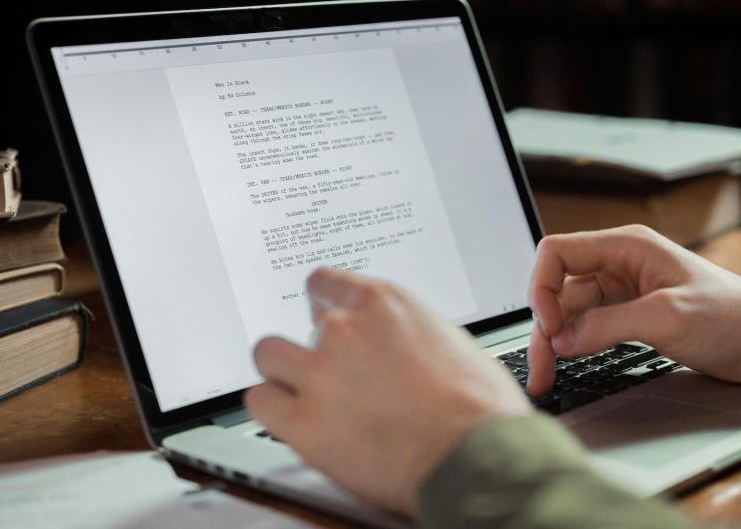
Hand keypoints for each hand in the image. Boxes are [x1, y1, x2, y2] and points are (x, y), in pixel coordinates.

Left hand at [244, 268, 530, 516]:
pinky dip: (273, 410)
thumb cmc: (479, 408)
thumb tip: (397, 341)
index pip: (326, 284)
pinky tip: (292, 419)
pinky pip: (260, 402)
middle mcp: (345, 331)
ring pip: (269, 355)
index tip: (326, 319)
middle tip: (332, 369)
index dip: (325, 306)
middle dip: (315, 344)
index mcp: (384, 305)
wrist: (477, 456)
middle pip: (301, 322)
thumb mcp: (451, 342)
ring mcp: (320, 374)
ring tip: (302, 392)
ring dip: (285, 371)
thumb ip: (408, 332)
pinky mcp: (304, 423)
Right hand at [526, 225, 740, 395]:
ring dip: (556, 342)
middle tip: (541, 368)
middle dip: (545, 325)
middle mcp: (620, 265)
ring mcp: (624, 292)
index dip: (542, 288)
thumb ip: (608, 325)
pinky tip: (568, 366)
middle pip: (559, 288)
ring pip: (571, 313)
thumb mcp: (666, 317)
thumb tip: (562, 339)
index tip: (552, 326)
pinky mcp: (632, 317)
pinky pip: (590, 328)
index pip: (558, 252)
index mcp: (627, 247)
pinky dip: (575, 347)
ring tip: (546, 377)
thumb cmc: (733, 317)